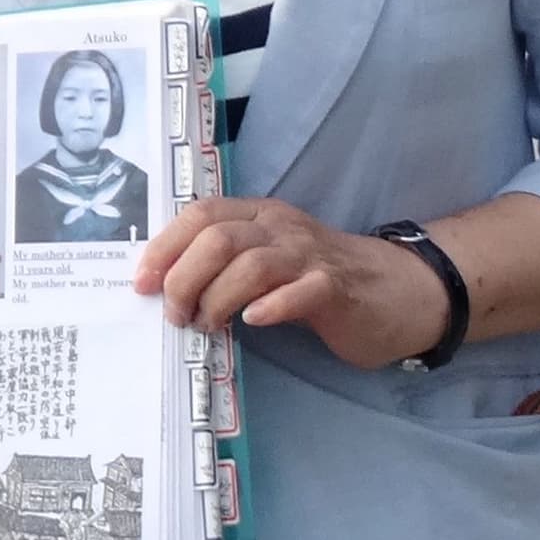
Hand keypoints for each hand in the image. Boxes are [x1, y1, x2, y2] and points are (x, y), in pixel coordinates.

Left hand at [136, 197, 452, 368]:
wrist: (398, 290)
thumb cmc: (320, 279)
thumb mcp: (269, 260)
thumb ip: (226, 265)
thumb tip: (168, 288)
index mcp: (258, 215)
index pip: (200, 215)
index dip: (165, 247)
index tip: (141, 283)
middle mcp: (281, 227)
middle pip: (218, 239)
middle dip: (185, 278)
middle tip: (177, 315)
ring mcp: (311, 256)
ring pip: (251, 263)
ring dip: (218, 297)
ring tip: (208, 325)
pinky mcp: (337, 288)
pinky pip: (301, 291)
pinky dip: (271, 305)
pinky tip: (254, 321)